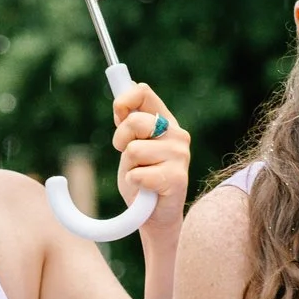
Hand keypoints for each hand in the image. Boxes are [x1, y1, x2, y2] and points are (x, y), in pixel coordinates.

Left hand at [111, 83, 189, 235]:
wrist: (155, 217)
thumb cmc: (142, 179)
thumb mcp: (130, 145)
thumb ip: (129, 119)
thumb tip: (126, 82)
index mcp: (166, 122)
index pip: (143, 92)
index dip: (123, 101)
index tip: (117, 117)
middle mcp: (178, 135)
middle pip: (134, 121)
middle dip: (121, 140)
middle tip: (129, 157)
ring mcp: (180, 156)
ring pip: (133, 150)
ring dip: (129, 167)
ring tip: (142, 176)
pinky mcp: (177, 178)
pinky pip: (137, 174)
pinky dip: (134, 184)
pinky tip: (147, 190)